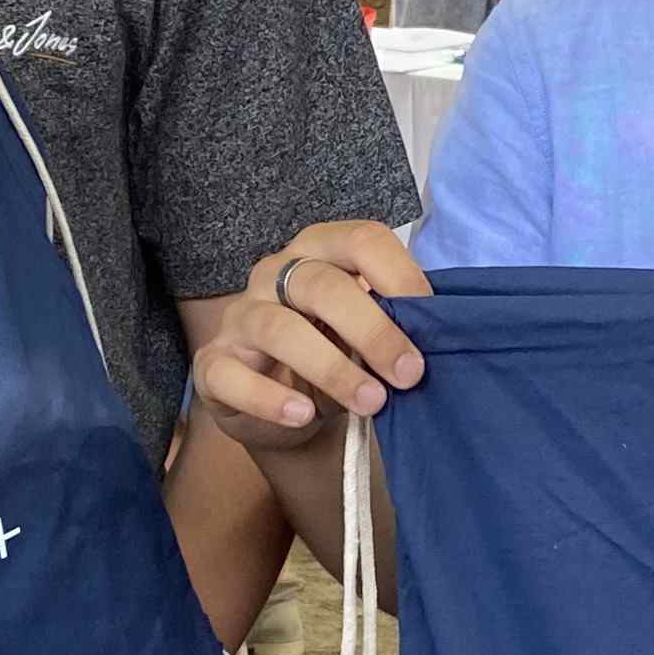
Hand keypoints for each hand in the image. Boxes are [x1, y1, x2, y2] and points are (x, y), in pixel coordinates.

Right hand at [195, 220, 430, 445]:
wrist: (282, 407)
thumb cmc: (334, 352)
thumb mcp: (367, 332)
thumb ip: (394, 322)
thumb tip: (440, 332)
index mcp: (321, 251)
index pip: (361, 240)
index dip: (400, 274)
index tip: (432, 319)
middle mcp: (275, 274)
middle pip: (322, 284)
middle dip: (372, 329)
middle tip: (409, 374)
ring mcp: (241, 317)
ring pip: (279, 328)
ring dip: (331, 368)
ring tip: (371, 402)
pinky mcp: (213, 365)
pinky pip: (233, 377)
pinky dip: (269, 398)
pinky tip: (303, 415)